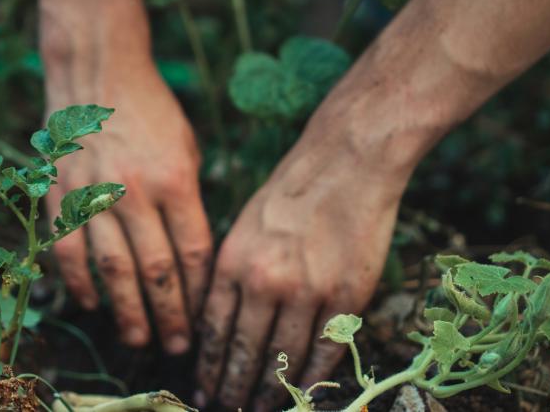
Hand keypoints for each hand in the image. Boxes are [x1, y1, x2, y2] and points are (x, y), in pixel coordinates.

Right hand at [45, 62, 211, 354]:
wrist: (97, 74)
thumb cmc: (152, 112)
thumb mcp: (187, 149)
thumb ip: (190, 201)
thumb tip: (192, 256)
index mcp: (175, 180)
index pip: (193, 252)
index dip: (199, 292)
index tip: (204, 317)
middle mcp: (135, 192)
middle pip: (156, 270)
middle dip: (170, 315)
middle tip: (177, 348)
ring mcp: (94, 195)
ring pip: (113, 270)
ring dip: (126, 311)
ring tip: (139, 339)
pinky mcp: (62, 195)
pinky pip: (69, 250)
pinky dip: (80, 283)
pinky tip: (92, 304)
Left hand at [195, 106, 406, 409]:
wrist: (346, 162)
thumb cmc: (291, 190)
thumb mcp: (243, 225)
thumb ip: (231, 273)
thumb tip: (219, 322)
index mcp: (233, 262)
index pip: (214, 330)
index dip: (208, 366)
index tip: (203, 388)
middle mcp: (265, 281)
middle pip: (244, 351)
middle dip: (232, 386)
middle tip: (225, 407)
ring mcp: (308, 291)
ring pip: (283, 358)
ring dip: (270, 390)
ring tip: (259, 407)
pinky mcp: (346, 296)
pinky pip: (325, 350)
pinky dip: (313, 377)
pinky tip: (303, 392)